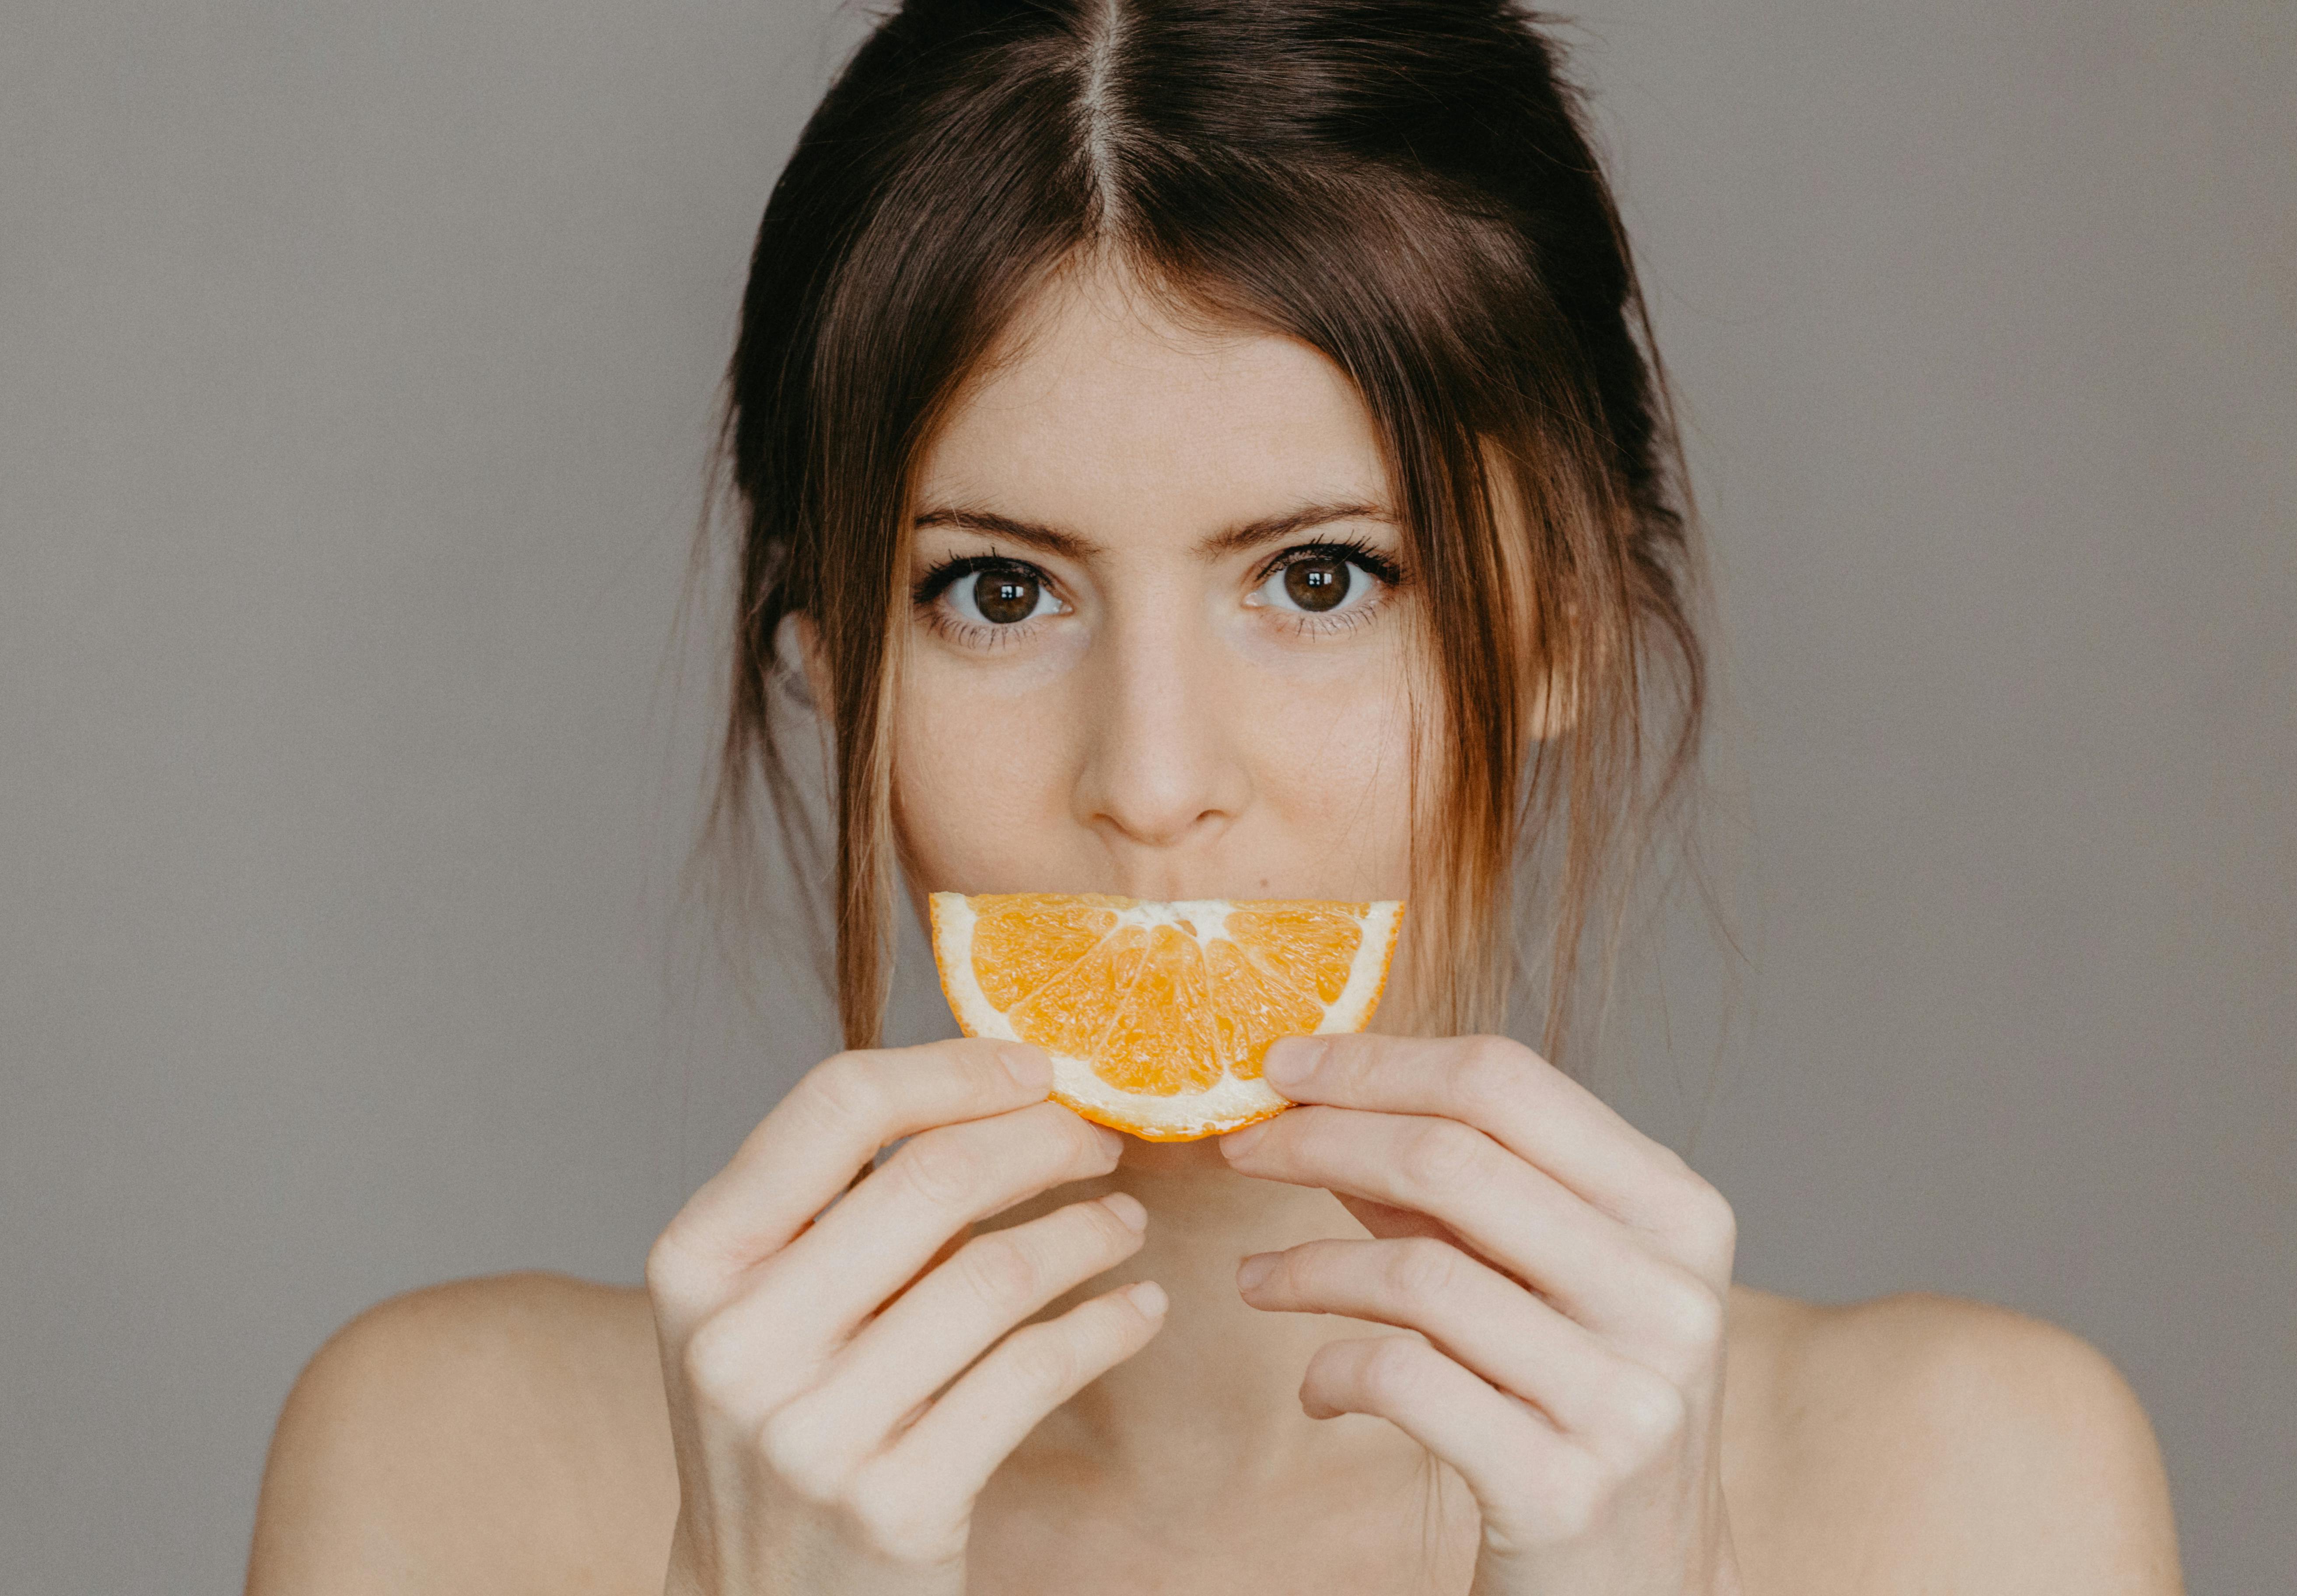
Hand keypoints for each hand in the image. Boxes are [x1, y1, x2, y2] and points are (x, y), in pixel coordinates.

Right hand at [647, 1039, 1167, 1595]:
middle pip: (933, 1177)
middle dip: (1045, 1140)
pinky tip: (1137, 1309)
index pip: (836, 1102)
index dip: (955, 1066)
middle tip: (1103, 1139)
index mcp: (697, 1259)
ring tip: (1125, 1221)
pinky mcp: (895, 1503)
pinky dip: (1106, 1327)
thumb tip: (998, 1087)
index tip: (1039, 1065)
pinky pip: (1033, 1373)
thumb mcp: (766, 1307)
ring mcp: (813, 1429)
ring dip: (1090, 1232)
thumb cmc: (787, 1423)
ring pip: (996, 1272)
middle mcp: (739, 1339)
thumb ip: (842, 1207)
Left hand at [1218, 1034, 1743, 1595]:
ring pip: (1417, 1273)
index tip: (1281, 1061)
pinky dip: (1330, 1370)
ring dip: (1305, 1265)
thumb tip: (1323, 1090)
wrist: (1642, 1588)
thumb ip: (1458, 1191)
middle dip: (1319, 1137)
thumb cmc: (1576, 1407)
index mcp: (1680, 1213)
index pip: (1507, 1082)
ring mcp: (1626, 1397)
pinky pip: (1403, 1383)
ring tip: (1255, 1279)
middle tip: (1240, 1144)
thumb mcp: (1544, 1280)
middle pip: (1451, 1157)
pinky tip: (1315, 1386)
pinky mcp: (1564, 1491)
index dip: (1377, 1062)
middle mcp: (1670, 1296)